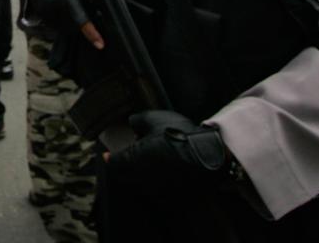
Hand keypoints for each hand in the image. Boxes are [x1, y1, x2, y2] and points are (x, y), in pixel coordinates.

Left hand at [105, 110, 228, 183]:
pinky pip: (153, 195)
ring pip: (136, 186)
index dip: (108, 158)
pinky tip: (161, 177)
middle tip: (127, 159)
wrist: (210, 158)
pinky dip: (153, 187)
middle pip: (121, 177)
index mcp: (132, 159)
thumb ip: (138, 120)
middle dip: (122, 168)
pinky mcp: (168, 200)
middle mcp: (139, 179)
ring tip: (147, 166)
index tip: (108, 155)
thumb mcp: (156, 119)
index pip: (111, 163)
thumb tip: (131, 123)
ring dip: (136, 177)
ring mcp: (154, 191)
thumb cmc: (182, 138)